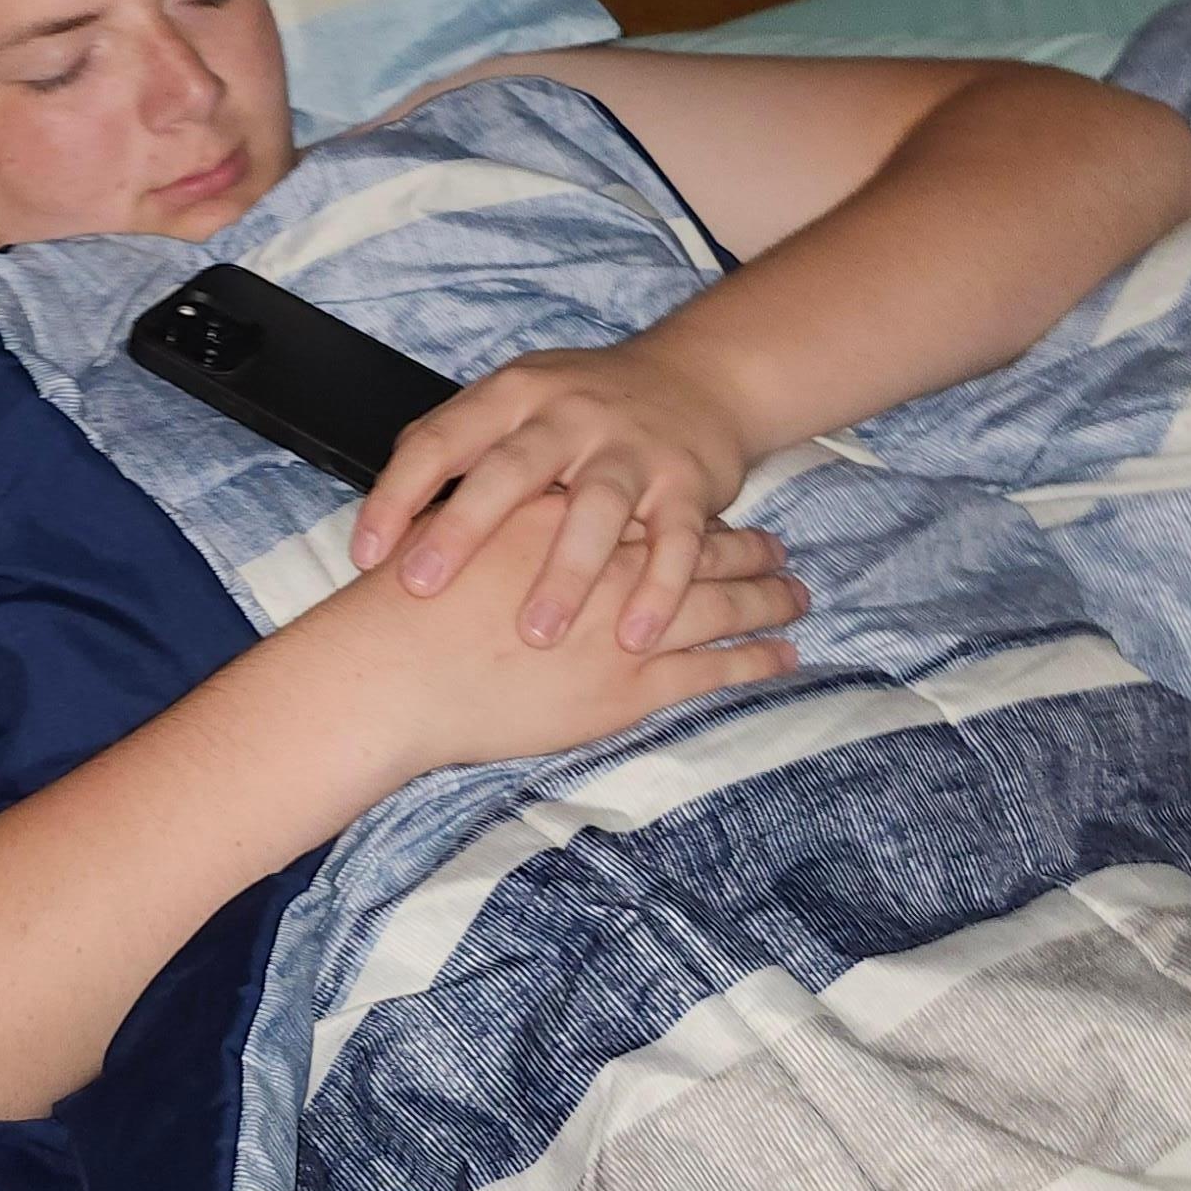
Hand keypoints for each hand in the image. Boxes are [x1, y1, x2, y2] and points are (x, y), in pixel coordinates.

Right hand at [304, 503, 802, 787]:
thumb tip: (505, 502)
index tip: (712, 507)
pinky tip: (783, 658)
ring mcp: (625, 627)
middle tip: (779, 547)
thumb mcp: (447, 533)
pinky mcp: (629, 688)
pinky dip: (753, 662)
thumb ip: (490, 515)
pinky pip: (712, 670)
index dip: (684, 506)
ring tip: (798, 594)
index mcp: (566, 516)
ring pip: (721, 604)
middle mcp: (609, 562)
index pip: (645, 506)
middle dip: (744, 547)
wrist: (392, 677)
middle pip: (697, 545)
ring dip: (766, 600)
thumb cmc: (404, 614)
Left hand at [348, 336, 752, 654]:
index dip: (397, 495)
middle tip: (422, 587)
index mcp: (512, 397)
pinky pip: (676, 540)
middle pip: (511, 469)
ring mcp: (631, 448)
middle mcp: (568, 416)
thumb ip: (454, 447)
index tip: (365, 557)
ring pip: (596, 508)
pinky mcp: (687, 483)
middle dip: (463, 529)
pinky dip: (657, 589)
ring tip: (536, 634)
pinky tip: (634, 636)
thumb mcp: (514, 404)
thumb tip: (384, 514)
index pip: (440, 439)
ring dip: (565, 573)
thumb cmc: (582, 411)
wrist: (699, 378)